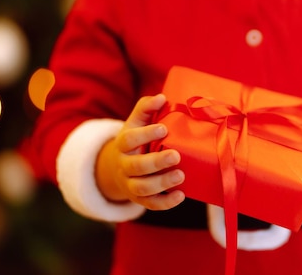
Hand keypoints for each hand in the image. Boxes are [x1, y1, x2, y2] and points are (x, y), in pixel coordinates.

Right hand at [95, 94, 185, 210]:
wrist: (119, 168)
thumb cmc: (136, 139)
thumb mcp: (136, 122)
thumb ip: (146, 108)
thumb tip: (161, 97)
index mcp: (123, 144)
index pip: (129, 139)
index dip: (144, 134)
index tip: (163, 128)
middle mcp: (124, 165)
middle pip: (136, 166)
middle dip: (156, 162)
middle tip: (176, 155)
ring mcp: (130, 184)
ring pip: (142, 188)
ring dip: (162, 183)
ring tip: (181, 175)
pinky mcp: (140, 199)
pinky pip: (151, 204)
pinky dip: (165, 203)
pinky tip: (181, 196)